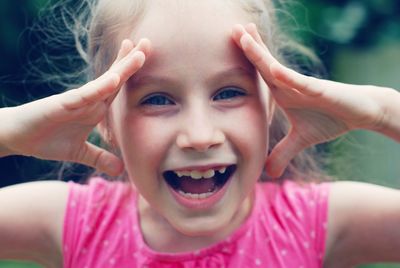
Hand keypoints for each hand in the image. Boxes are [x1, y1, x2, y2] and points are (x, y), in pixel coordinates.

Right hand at [1, 39, 150, 175]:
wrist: (18, 139)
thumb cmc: (47, 140)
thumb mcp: (80, 153)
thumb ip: (100, 158)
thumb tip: (120, 170)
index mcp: (96, 108)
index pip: (119, 88)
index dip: (133, 73)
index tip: (148, 57)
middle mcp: (90, 100)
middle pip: (116, 78)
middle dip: (132, 60)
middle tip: (148, 42)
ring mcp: (77, 101)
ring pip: (103, 83)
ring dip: (122, 69)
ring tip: (139, 55)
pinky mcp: (62, 104)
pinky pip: (84, 95)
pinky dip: (98, 88)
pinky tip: (113, 79)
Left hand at [232, 23, 385, 177]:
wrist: (359, 113)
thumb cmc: (329, 120)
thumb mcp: (300, 140)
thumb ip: (282, 152)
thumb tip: (268, 172)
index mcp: (281, 92)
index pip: (257, 74)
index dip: (243, 61)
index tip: (228, 49)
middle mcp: (288, 84)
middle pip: (262, 63)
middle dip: (247, 45)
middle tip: (231, 28)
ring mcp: (302, 85)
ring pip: (277, 67)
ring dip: (260, 53)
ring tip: (244, 36)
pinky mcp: (320, 89)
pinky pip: (301, 82)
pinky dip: (288, 77)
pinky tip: (273, 69)